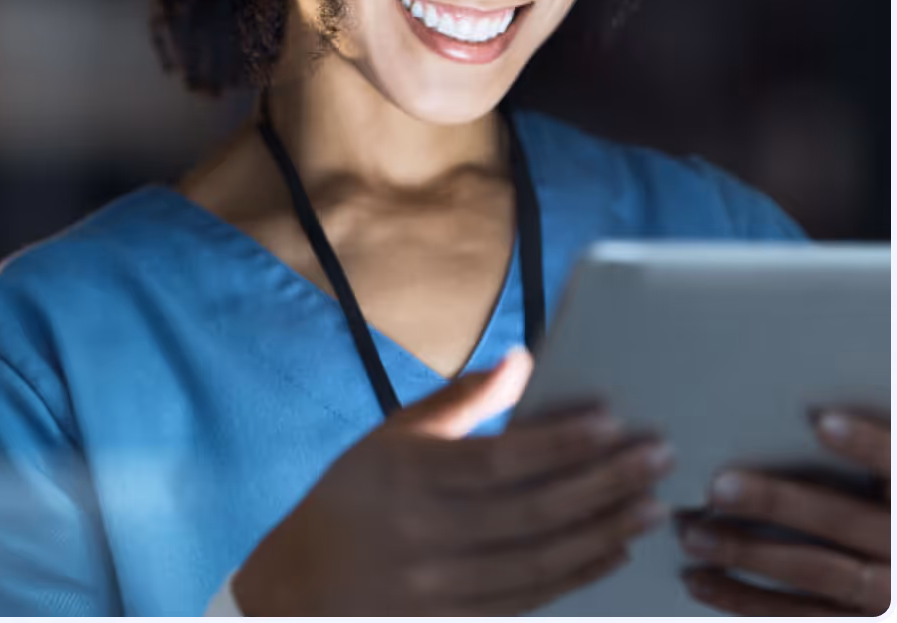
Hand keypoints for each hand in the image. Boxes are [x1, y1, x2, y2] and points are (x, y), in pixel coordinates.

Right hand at [234, 349, 673, 614]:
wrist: (301, 586)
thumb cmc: (351, 495)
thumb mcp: (392, 433)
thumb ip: (459, 399)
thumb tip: (522, 360)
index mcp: (412, 475)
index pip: (502, 459)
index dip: (561, 441)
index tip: (613, 421)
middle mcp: (429, 534)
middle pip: (534, 511)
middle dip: (603, 483)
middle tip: (657, 458)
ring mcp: (443, 586)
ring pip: (542, 561)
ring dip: (603, 531)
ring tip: (650, 503)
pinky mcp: (455, 620)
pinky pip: (529, 600)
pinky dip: (577, 575)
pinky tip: (613, 550)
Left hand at [679, 409, 890, 615]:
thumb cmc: (886, 510)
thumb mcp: (891, 482)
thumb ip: (870, 455)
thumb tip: (808, 416)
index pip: (895, 463)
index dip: (866, 445)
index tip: (824, 424)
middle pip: (841, 521)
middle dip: (777, 504)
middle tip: (719, 489)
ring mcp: (888, 598)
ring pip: (816, 573)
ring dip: (749, 555)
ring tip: (694, 537)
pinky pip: (801, 617)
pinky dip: (746, 601)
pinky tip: (703, 582)